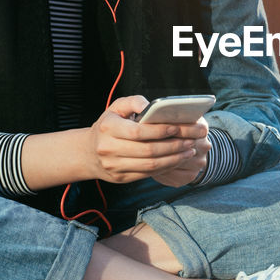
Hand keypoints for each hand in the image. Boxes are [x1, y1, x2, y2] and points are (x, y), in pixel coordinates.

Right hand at [87, 95, 208, 184]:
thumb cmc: (108, 126)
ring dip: (173, 159)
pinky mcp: (121, 178)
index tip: (176, 128)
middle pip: (148, 150)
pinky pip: (147, 174)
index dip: (159, 131)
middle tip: (190, 141)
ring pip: (150, 165)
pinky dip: (165, 167)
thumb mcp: (115, 108)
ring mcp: (114, 166)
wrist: (88, 153)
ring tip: (189, 151)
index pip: (138, 132)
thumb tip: (150, 105)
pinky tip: (177, 160)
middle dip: (173, 146)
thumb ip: (133, 102)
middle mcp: (108, 148)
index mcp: (108, 128)